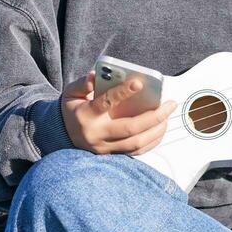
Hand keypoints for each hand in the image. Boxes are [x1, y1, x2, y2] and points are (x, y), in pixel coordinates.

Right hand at [58, 70, 177, 155]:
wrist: (62, 134)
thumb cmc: (72, 109)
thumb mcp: (71, 93)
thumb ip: (83, 84)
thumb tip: (96, 75)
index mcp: (86, 115)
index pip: (106, 103)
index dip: (123, 92)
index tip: (139, 83)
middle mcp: (97, 134)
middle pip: (129, 128)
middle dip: (153, 116)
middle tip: (170, 104)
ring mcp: (105, 148)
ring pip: (136, 143)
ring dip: (156, 130)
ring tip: (168, 116)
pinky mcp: (112, 156)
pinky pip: (136, 152)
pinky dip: (152, 141)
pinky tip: (161, 129)